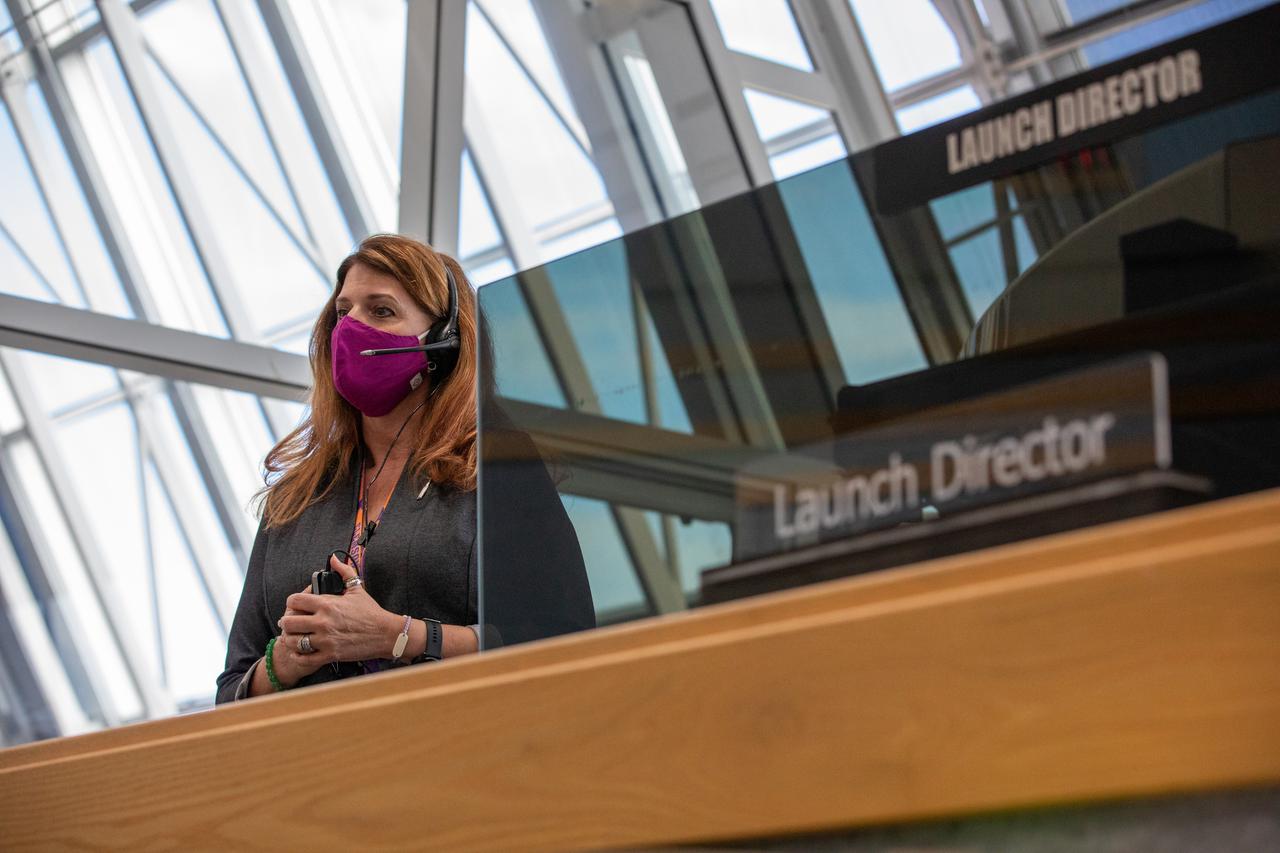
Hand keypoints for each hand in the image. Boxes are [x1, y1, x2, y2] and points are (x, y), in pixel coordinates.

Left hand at [279, 555, 397, 664]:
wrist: (386, 633)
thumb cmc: (371, 612)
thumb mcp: (357, 588)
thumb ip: (344, 572)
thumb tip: (334, 559)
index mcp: (327, 604)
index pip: (295, 600)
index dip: (291, 602)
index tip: (295, 606)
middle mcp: (323, 621)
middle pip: (289, 622)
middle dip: (286, 622)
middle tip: (290, 623)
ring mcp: (326, 639)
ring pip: (294, 641)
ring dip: (290, 640)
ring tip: (293, 638)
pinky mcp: (330, 654)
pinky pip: (304, 659)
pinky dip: (298, 656)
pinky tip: (300, 651)